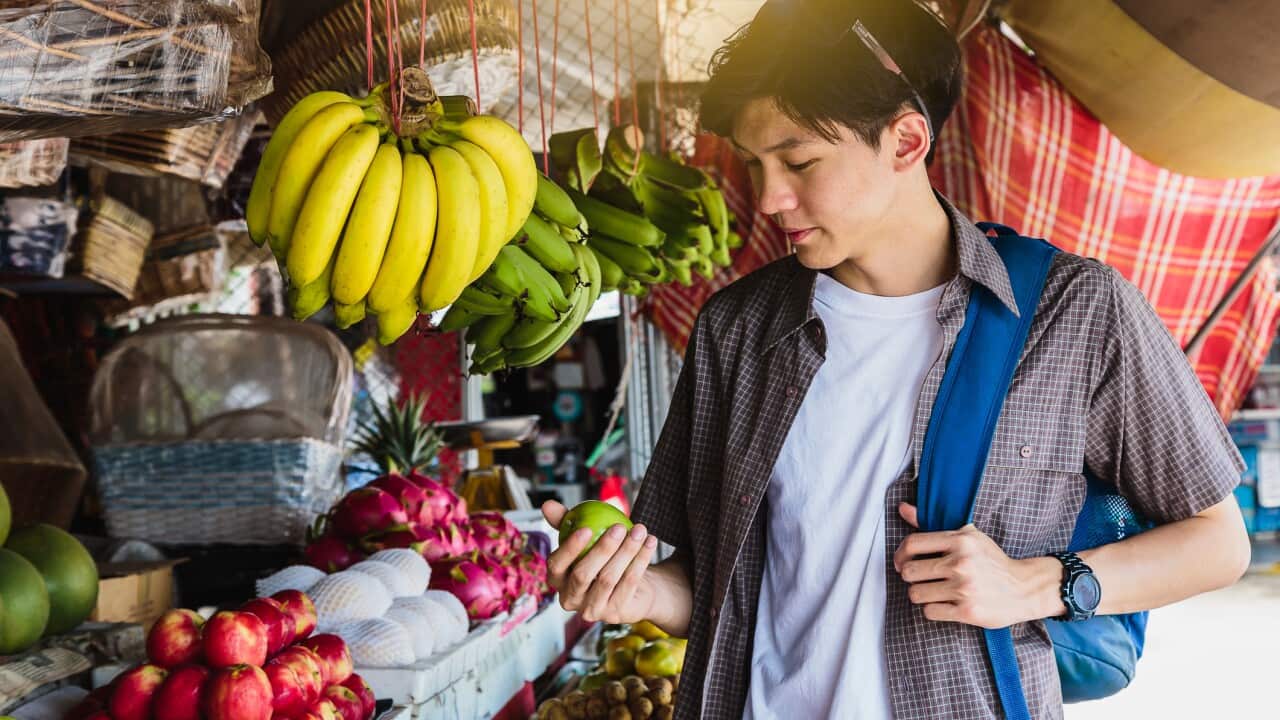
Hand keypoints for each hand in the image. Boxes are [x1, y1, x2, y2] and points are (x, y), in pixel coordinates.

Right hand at [542, 500, 658, 623]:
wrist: (632, 587)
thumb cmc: (601, 558)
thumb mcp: (583, 538)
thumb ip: (566, 522)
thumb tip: (547, 504)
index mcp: (557, 580)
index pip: (556, 565)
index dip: (569, 548)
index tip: (586, 528)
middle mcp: (570, 599)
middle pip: (583, 574)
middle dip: (603, 548)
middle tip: (619, 527)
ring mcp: (592, 610)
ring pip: (608, 579)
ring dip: (626, 551)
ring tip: (639, 531)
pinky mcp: (615, 613)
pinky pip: (628, 583)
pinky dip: (641, 560)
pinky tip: (649, 543)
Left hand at [894, 502, 1052, 628]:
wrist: (1024, 589)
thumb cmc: (991, 561)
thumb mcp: (967, 536)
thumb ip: (931, 524)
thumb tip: (902, 508)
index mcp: (960, 541)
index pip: (912, 544)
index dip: (900, 554)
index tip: (902, 562)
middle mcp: (961, 563)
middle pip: (909, 571)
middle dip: (911, 576)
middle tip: (921, 578)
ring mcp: (964, 588)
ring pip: (916, 593)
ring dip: (921, 594)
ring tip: (934, 591)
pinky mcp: (967, 611)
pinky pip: (929, 611)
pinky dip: (933, 609)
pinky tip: (945, 603)